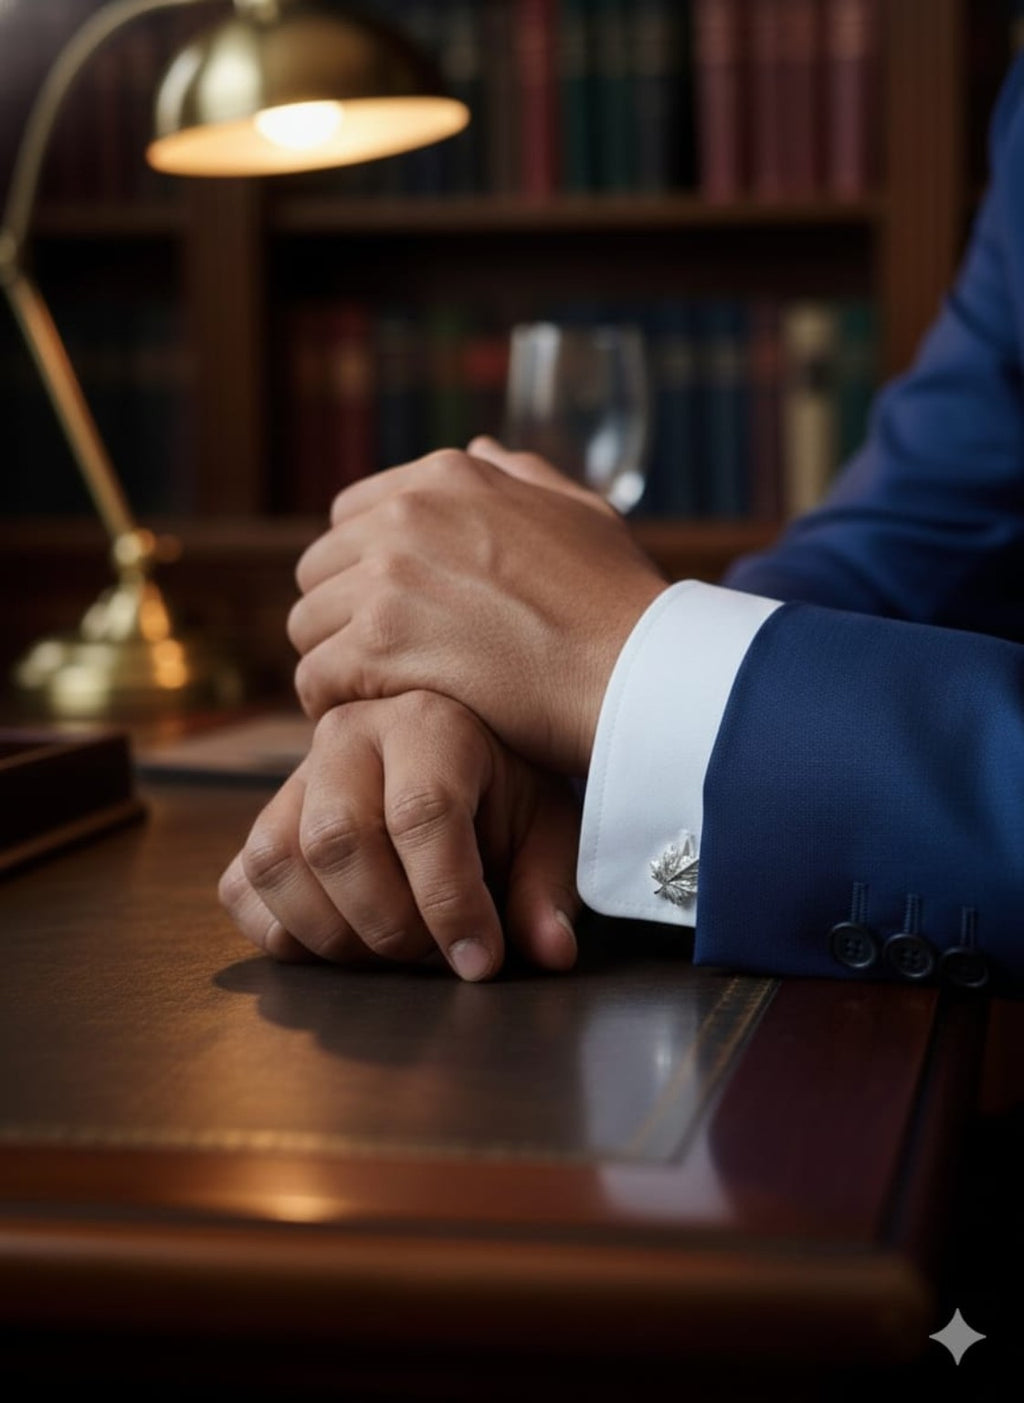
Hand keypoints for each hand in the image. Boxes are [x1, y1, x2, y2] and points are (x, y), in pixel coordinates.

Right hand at [217, 691, 580, 980]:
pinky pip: (242, 887)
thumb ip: (546, 889)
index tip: (481, 961)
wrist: (451, 765)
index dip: (450, 902)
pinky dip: (282, 933)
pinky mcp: (262, 822)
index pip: (421, 813)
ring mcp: (294, 777)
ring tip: (387, 952)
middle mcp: (348, 735)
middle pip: (336, 839)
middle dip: (387, 924)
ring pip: (275, 862)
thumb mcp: (545, 831)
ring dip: (331, 934)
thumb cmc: (503, 799)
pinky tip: (341, 944)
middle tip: (430, 954)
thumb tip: (551, 950)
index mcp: (428, 722)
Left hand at [287, 437, 667, 775]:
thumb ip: (522, 476)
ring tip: (377, 697)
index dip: (362, 572)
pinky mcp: (378, 641)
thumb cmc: (620, 601)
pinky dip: (334, 706)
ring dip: (335, 665)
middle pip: (318, 571)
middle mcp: (407, 513)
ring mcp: (388, 575)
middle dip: (340, 619)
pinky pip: (314, 677)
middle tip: (380, 667)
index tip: (390, 617)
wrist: (637, 669)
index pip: (350, 515)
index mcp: (447, 476)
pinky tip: (373, 723)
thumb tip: (481, 448)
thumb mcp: (580, 513)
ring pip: (306, 626)